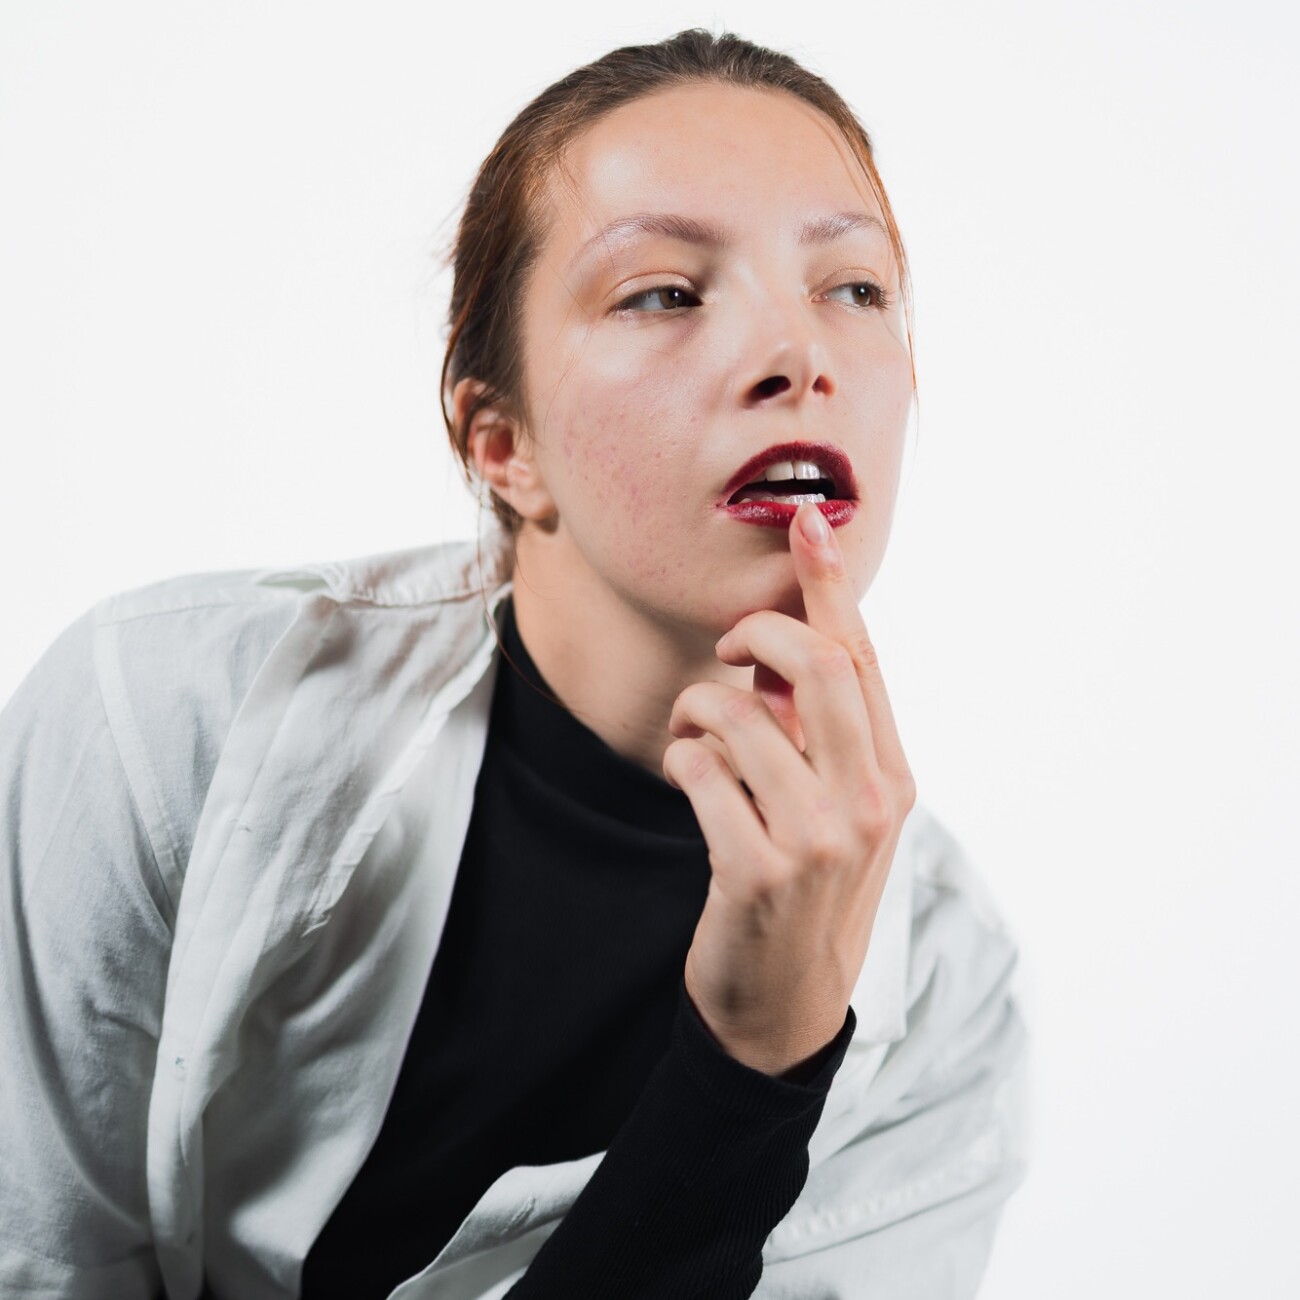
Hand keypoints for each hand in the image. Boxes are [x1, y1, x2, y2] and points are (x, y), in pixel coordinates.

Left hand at [663, 503, 915, 1077]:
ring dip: (697, 715)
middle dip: (752, 636)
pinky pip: (698, 769)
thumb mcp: (835, 811)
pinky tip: (688, 785)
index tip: (808, 519)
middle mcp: (867, 801)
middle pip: (813, 666)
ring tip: (697, 745)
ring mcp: (817, 838)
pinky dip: (679, 761)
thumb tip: (775, 646)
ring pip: (736, 715)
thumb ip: (818, 734)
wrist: (784, 1002)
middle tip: (724, 651)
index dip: (831, 584)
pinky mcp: (758, 870)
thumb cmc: (805, 889)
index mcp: (892, 776)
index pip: (863, 660)